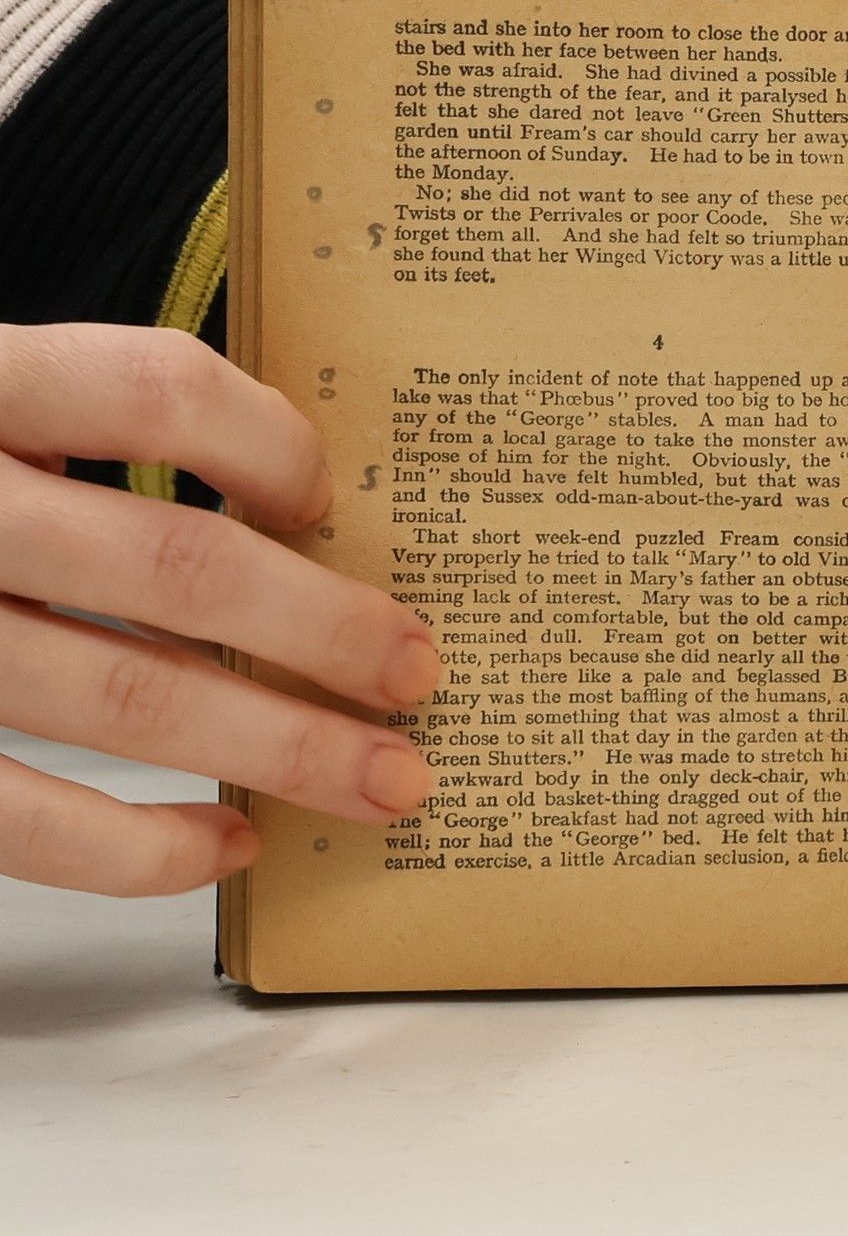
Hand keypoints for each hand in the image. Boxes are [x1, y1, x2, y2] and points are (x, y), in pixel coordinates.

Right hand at [0, 323, 440, 895]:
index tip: (329, 500)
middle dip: (324, 628)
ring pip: (122, 697)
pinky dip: (143, 846)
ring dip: (277, 745)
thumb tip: (273, 484)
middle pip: (172, 566)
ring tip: (387, 777)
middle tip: (420, 670)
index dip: (269, 444)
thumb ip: (76, 420)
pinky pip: (22, 820)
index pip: (153, 390)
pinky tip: (232, 842)